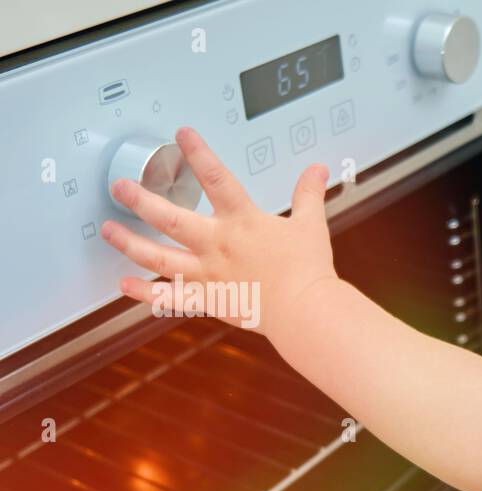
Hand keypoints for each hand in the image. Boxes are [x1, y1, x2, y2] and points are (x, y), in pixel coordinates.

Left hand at [100, 126, 337, 339]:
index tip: (182, 134)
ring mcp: (209, 273)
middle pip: (171, 218)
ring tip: (109, 231)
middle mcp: (218, 244)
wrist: (306, 310)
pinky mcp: (210, 299)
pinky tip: (124, 286)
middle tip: (119, 187)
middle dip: (141, 200)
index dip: (198, 153)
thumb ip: (309, 195)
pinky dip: (146, 294)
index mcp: (243, 221)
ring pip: (160, 257)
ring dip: (130, 244)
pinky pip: (171, 298)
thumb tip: (317, 170)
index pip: (216, 178)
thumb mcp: (310, 225)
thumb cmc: (308, 270)